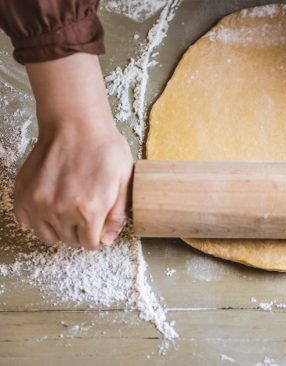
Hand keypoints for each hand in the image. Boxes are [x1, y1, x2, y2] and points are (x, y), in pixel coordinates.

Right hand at [13, 54, 132, 249]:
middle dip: (80, 233)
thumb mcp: (124, 180)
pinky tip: (49, 206)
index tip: (98, 227)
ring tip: (68, 211)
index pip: (90, 244)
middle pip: (70, 240)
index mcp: (89, 210)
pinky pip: (26, 220)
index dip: (97, 237)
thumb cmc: (104, 148)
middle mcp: (60, 211)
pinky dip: (37, 218)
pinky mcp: (23, 192)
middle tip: (86, 215)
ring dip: (59, 229)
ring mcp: (38, 203)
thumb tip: (107, 239)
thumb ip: (117, 214)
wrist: (75, 124)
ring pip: (47, 235)